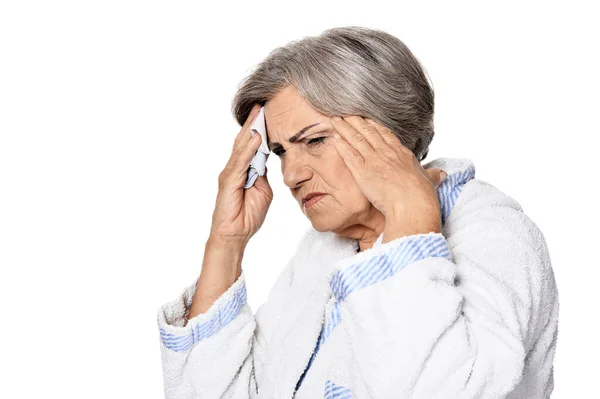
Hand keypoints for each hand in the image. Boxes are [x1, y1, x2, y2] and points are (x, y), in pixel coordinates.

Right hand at [209, 103, 272, 247]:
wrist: (235, 234)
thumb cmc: (248, 215)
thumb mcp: (263, 190)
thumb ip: (263, 174)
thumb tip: (267, 161)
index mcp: (244, 169)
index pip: (252, 144)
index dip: (259, 128)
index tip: (267, 112)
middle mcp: (235, 167)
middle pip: (244, 140)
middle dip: (253, 122)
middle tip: (261, 104)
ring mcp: (230, 173)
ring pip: (241, 147)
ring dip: (251, 130)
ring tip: (259, 113)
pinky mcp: (228, 181)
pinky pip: (240, 162)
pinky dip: (248, 149)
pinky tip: (256, 138)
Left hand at [330, 115, 446, 237]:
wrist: (413, 204)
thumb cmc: (422, 196)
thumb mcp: (429, 181)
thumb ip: (432, 175)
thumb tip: (441, 174)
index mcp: (402, 154)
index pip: (386, 135)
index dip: (374, 126)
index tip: (366, 119)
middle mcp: (387, 153)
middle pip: (368, 132)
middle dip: (356, 121)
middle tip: (346, 113)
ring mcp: (374, 160)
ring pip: (356, 139)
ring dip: (344, 128)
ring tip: (335, 120)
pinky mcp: (362, 171)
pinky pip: (349, 155)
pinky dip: (341, 145)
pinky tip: (334, 138)